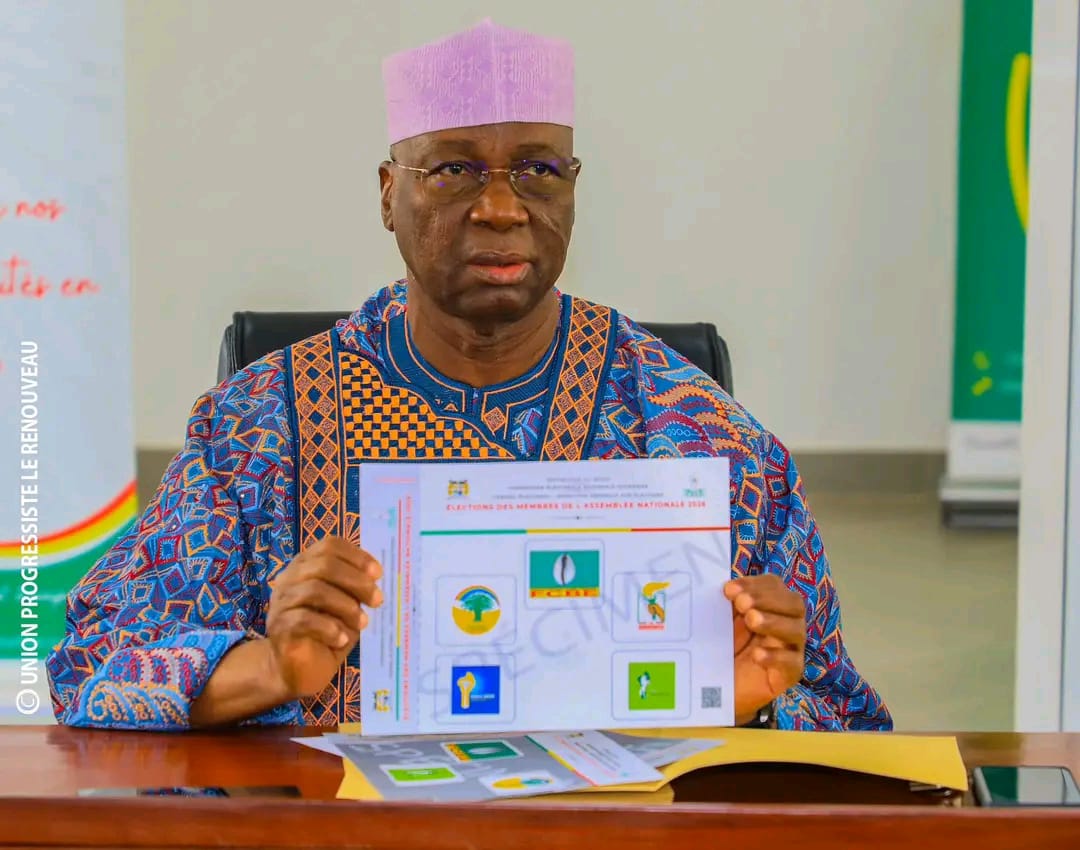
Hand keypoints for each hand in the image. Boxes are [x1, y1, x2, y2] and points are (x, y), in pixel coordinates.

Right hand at [263, 535, 382, 699]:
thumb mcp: (347, 605)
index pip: (329, 545)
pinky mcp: (279, 626)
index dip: (357, 556)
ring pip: (315, 591)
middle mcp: (290, 577)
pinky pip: (305, 620)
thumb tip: (375, 576)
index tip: (378, 574)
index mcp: (307, 565)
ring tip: (362, 623)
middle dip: (357, 582)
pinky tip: (342, 640)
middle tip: (377, 600)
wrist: (297, 668)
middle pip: (325, 565)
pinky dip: (329, 628)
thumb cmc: (326, 632)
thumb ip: (356, 587)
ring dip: (346, 607)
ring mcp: (282, 601)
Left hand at [723, 574, 806, 724]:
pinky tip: (757, 655)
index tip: (729, 589)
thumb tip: (723, 587)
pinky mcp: (789, 674)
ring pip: (796, 631)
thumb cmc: (722, 648)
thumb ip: (725, 604)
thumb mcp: (721, 621)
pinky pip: (791, 663)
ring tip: (751, 620)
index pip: (774, 586)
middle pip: (794, 604)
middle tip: (741, 603)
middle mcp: (786, 623)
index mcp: (771, 606)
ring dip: (773, 622)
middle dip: (767, 599)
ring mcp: (791, 649)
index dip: (755, 584)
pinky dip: (776, 656)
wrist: (718, 687)